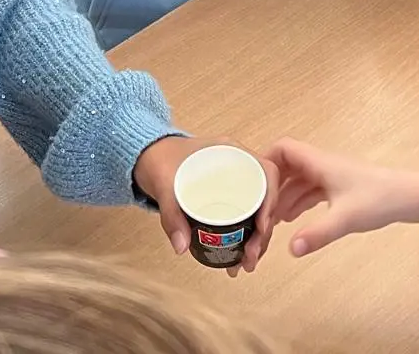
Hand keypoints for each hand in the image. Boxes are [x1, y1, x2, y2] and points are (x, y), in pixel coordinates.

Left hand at [134, 136, 279, 274]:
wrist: (147, 155)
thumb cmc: (159, 160)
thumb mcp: (164, 184)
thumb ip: (171, 214)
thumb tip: (182, 246)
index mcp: (232, 152)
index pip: (267, 173)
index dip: (270, 201)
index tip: (261, 227)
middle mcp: (240, 166)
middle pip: (266, 198)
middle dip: (263, 232)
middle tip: (250, 258)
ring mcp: (236, 181)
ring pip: (259, 211)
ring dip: (257, 240)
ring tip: (245, 265)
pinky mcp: (229, 196)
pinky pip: (246, 216)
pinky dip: (246, 237)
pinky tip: (239, 257)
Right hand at [266, 139, 411, 256]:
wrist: (409, 198)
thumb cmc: (380, 200)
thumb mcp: (346, 218)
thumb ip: (318, 234)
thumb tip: (291, 250)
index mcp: (319, 163)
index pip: (282, 149)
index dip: (264, 162)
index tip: (251, 183)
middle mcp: (322, 165)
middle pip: (286, 167)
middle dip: (270, 187)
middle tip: (256, 209)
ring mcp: (331, 176)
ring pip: (297, 181)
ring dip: (282, 198)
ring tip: (269, 222)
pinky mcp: (339, 188)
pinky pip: (310, 191)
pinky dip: (297, 203)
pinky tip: (292, 222)